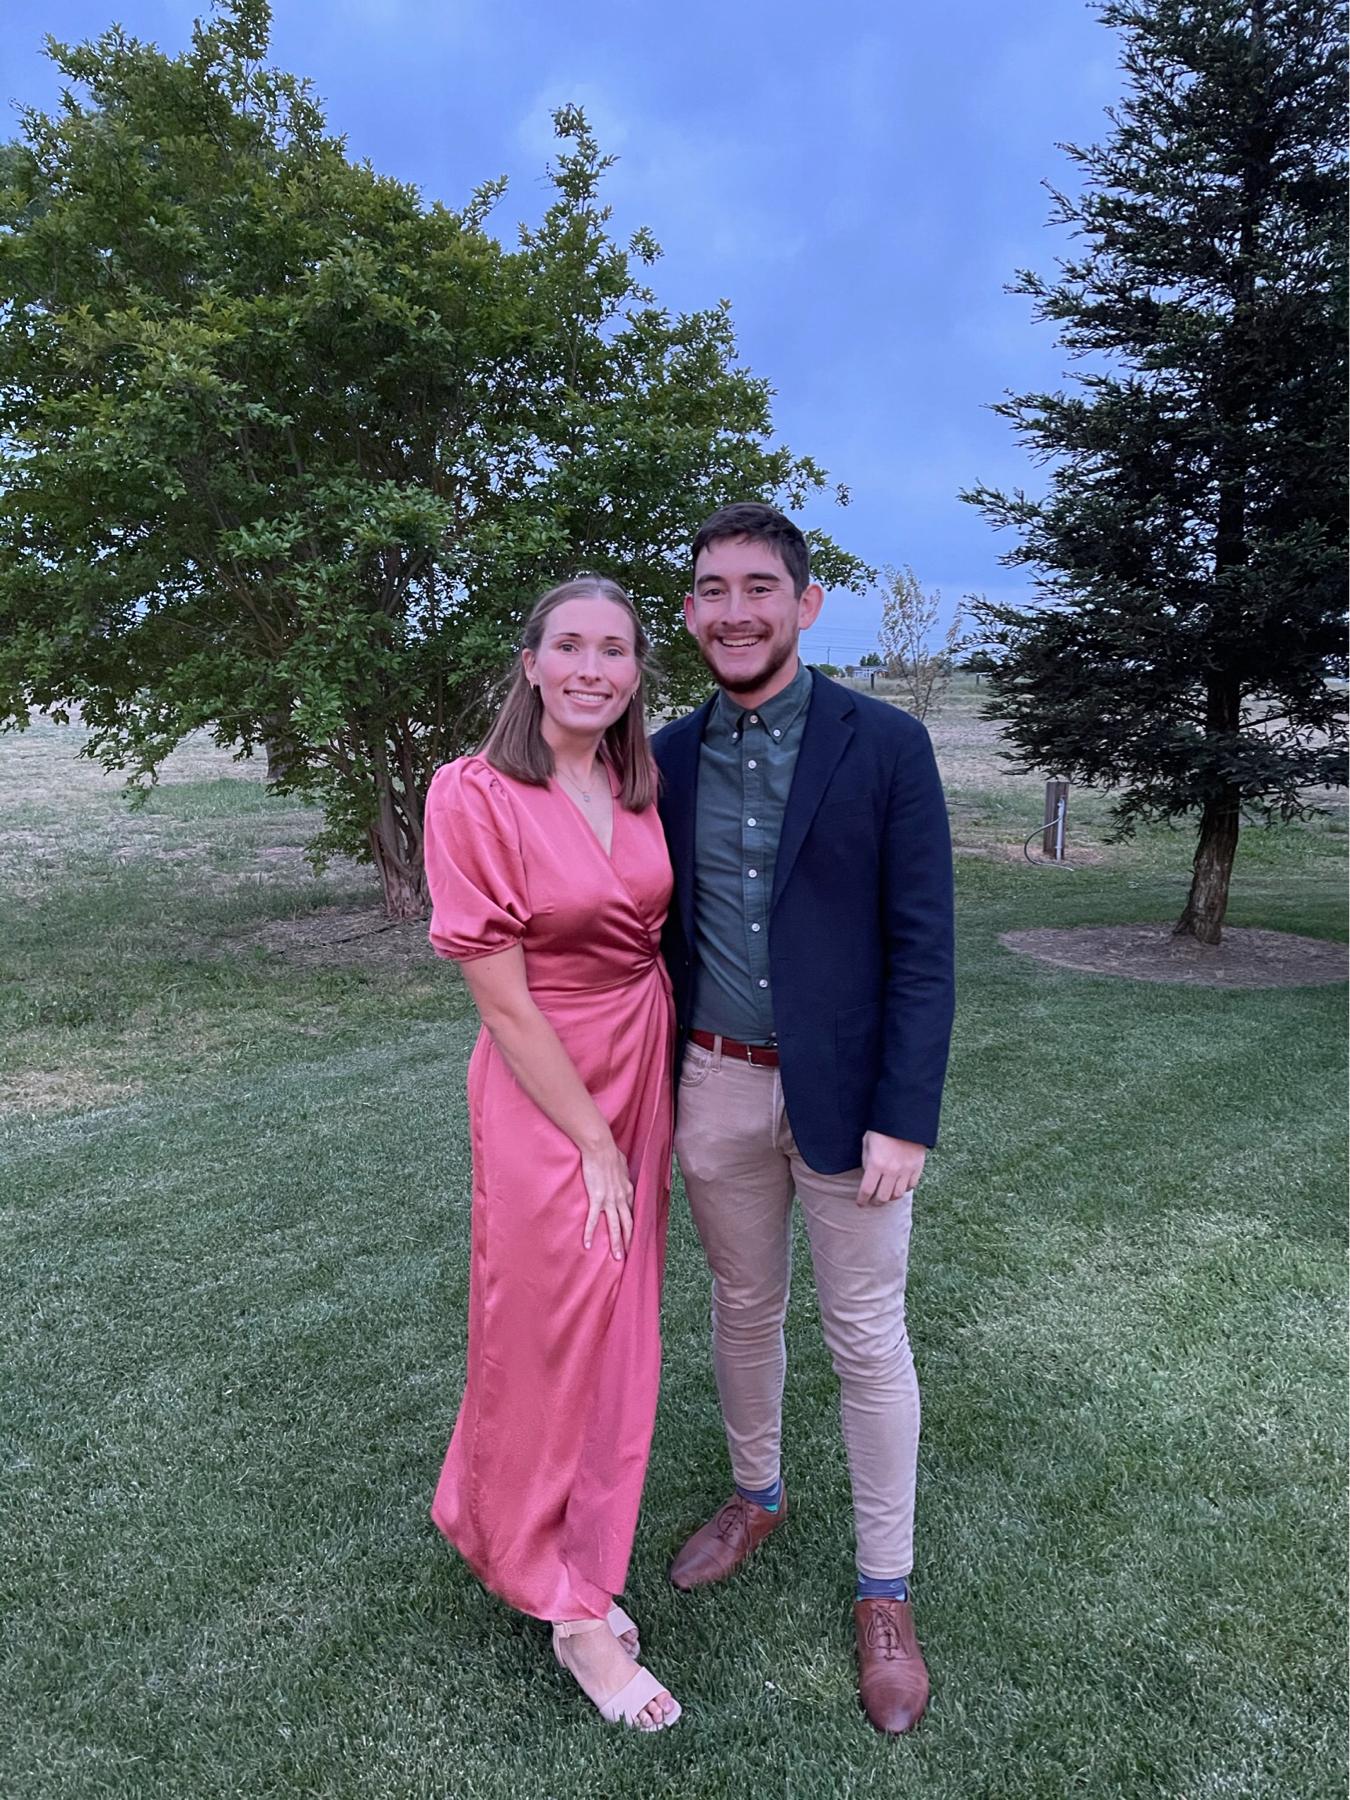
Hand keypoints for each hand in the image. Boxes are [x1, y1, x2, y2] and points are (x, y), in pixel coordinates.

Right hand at [580, 1139, 633, 1259]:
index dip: (633, 1225)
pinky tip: (587, 1245)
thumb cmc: (610, 1152)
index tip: (633, 1236)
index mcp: (627, 1189)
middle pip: (628, 1223)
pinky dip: (590, 1233)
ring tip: (617, 1257)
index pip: (632, 1212)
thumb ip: (622, 1171)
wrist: (600, 1148)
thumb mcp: (621, 1163)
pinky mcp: (597, 1199)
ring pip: (616, 1226)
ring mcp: (610, 1200)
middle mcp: (622, 1198)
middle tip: (631, 1255)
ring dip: (616, 1243)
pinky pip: (594, 1220)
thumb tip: (620, 1170)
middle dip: (629, 1241)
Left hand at [856, 1131, 925, 1207]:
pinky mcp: (917, 1167)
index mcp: (876, 1164)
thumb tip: (868, 1176)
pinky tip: (899, 1186)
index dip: (862, 1200)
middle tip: (872, 1202)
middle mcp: (891, 1170)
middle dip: (875, 1202)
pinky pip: (911, 1186)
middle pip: (882, 1198)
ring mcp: (906, 1170)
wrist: (904, 1118)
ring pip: (897, 1195)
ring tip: (885, 1195)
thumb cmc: (882, 1129)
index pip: (867, 1190)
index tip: (860, 1203)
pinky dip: (904, 1189)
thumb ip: (867, 1162)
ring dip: (890, 1197)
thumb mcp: (867, 1143)